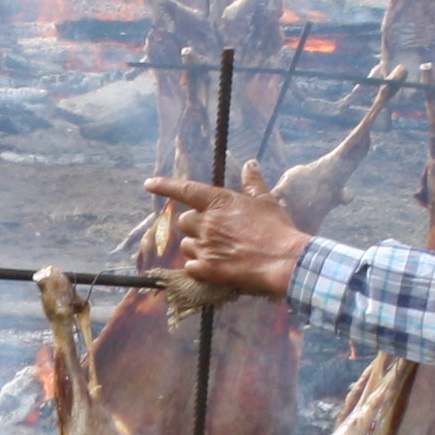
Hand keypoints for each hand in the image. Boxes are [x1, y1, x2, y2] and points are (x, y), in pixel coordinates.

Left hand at [140, 162, 306, 299]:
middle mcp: (207, 222)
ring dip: (196, 247)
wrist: (285, 261)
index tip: (149, 184)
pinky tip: (212, 269)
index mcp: (219, 202)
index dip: (165, 186)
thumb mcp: (266, 202)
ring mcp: (205, 246)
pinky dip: (198, 267)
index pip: (185, 189)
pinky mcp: (207, 269)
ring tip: (217, 251)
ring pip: (186, 245)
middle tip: (212, 232)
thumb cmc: (277, 229)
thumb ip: (253, 183)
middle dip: (194, 226)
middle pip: (184, 221)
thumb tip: (250, 164)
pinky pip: (190, 266)